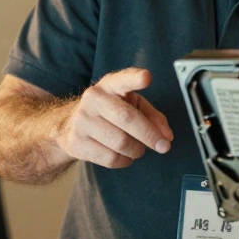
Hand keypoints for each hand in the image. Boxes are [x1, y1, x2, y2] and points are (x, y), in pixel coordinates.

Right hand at [56, 67, 173, 168]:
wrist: (71, 125)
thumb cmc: (112, 113)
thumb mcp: (134, 106)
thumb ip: (154, 117)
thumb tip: (167, 136)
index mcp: (110, 85)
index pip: (122, 79)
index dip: (134, 78)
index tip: (147, 78)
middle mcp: (93, 99)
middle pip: (126, 118)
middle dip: (149, 135)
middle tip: (164, 146)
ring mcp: (82, 121)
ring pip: (120, 142)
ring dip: (137, 150)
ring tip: (138, 148)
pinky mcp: (76, 143)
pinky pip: (111, 158)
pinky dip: (125, 161)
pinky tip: (124, 155)